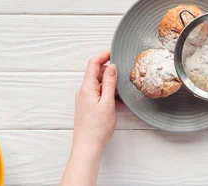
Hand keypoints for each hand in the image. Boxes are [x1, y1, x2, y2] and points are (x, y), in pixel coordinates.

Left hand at [62, 51, 117, 185]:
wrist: (87, 146)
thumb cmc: (97, 128)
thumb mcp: (107, 102)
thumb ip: (109, 82)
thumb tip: (111, 66)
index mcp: (87, 87)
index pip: (93, 63)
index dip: (103, 55)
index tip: (114, 52)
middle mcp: (83, 91)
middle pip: (96, 73)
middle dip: (110, 71)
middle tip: (124, 74)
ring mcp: (85, 99)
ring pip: (99, 84)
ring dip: (110, 84)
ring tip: (122, 91)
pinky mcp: (88, 106)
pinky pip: (99, 94)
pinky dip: (108, 94)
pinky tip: (118, 102)